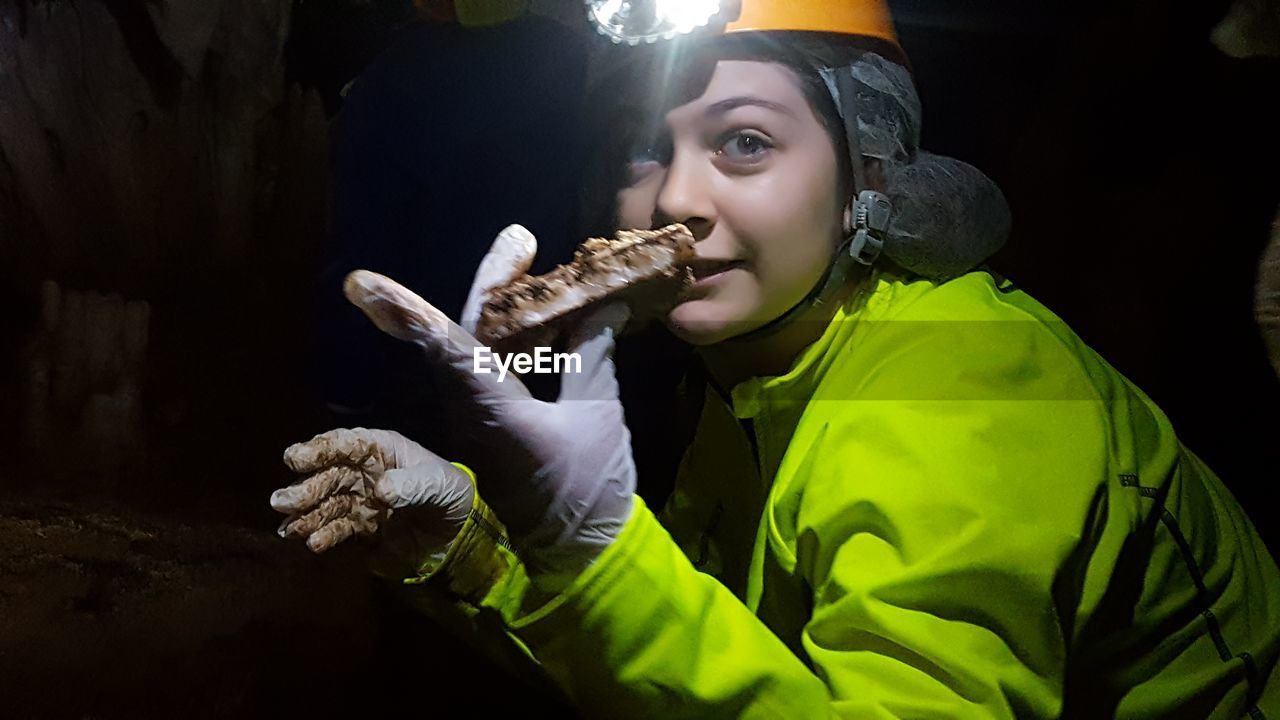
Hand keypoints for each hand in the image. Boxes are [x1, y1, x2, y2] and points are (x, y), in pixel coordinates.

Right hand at [270, 428, 473, 575]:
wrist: (459, 535)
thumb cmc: (450, 495)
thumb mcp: (438, 484)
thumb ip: (411, 485)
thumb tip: (380, 491)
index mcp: (381, 450)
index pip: (345, 444)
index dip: (319, 450)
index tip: (294, 459)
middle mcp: (364, 472)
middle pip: (328, 476)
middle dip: (305, 488)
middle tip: (283, 502)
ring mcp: (359, 501)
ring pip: (326, 503)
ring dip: (307, 515)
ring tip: (291, 528)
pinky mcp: (360, 529)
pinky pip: (337, 529)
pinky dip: (324, 535)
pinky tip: (315, 543)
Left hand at [342, 225, 636, 589]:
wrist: (582, 552)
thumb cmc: (591, 486)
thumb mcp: (599, 415)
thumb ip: (592, 358)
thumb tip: (599, 310)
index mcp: (496, 411)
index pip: (447, 347)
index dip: (407, 311)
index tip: (362, 283)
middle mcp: (473, 415)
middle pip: (460, 338)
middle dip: (487, 283)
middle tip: (518, 241)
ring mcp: (477, 425)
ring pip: (471, 353)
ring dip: (497, 307)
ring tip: (524, 261)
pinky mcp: (489, 433)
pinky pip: (488, 374)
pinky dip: (510, 340)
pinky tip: (536, 316)